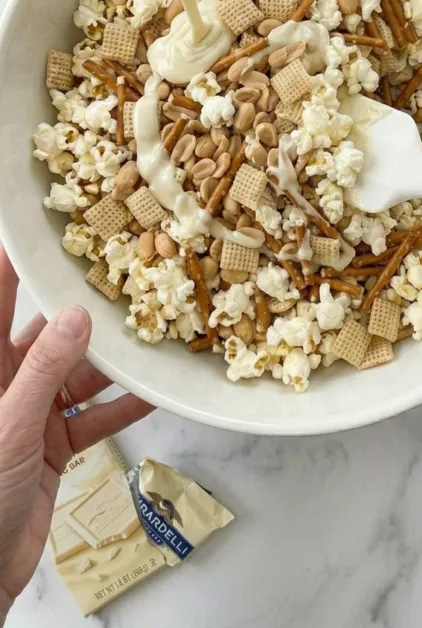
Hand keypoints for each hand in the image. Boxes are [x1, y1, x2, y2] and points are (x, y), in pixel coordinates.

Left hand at [0, 250, 153, 622]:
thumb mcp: (10, 423)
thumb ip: (43, 369)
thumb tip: (77, 317)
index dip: (14, 264)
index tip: (39, 229)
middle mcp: (9, 380)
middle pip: (49, 333)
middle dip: (84, 311)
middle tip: (122, 277)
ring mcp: (32, 412)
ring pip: (79, 374)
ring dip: (113, 361)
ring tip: (151, 331)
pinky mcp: (53, 444)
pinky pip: (94, 417)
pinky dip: (122, 407)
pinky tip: (154, 392)